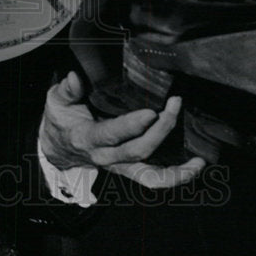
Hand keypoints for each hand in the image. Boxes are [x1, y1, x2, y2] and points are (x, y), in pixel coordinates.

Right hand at [39, 72, 204, 189]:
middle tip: (174, 105)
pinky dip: (177, 176)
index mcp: (87, 139)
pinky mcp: (130, 169)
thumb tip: (75, 77)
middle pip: (137, 151)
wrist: (57, 147)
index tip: (151, 112)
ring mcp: (120, 167)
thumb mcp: (56, 101)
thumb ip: (67, 90)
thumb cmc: (61, 119)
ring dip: (176, 171)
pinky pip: (155, 179)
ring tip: (198, 160)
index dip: (131, 126)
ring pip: (150, 176)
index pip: (111, 135)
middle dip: (161, 130)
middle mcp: (106, 157)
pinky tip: (196, 165)